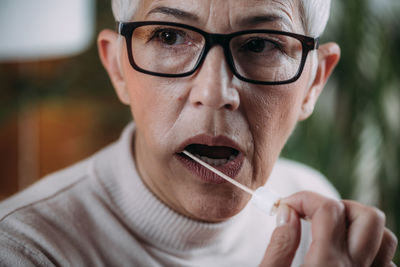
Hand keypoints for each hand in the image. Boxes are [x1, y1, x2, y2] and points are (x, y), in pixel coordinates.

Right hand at [260, 191, 397, 266]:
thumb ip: (279, 246)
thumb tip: (287, 211)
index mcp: (326, 266)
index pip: (327, 209)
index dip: (303, 198)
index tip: (286, 206)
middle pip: (367, 216)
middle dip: (336, 206)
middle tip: (313, 218)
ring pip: (384, 237)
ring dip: (356, 227)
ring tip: (330, 235)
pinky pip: (386, 261)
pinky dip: (369, 250)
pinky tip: (346, 256)